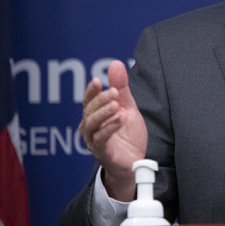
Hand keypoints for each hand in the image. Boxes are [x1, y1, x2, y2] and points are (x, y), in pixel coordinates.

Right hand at [78, 60, 146, 201]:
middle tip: (114, 92)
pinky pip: (101, 140)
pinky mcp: (102, 152)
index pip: (89, 100)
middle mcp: (90, 127)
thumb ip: (121, 88)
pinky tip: (119, 120)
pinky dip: (109, 128)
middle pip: (90, 110)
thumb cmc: (127, 135)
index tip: (96, 80)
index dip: (91, 91)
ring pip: (92, 125)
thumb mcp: (127, 107)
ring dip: (103, 113)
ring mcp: (94, 141)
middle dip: (100, 100)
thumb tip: (115, 63)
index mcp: (95, 115)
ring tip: (116, 106)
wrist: (135, 162)